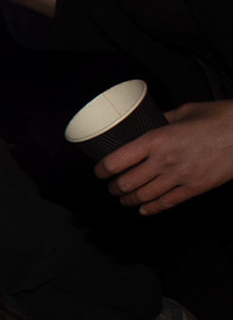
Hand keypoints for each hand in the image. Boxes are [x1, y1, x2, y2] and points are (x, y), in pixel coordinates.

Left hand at [98, 100, 232, 214]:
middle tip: (111, 186)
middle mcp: (165, 161)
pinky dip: (150, 209)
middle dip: (114, 187)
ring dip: (128, 200)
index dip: (102, 170)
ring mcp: (180, 177)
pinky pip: (165, 204)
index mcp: (158, 139)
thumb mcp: (188, 111)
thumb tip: (148, 122)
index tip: (99, 171)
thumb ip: (164, 119)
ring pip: (142, 197)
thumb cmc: (222, 118)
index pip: (116, 161)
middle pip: (126, 183)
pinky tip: (143, 209)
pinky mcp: (195, 188)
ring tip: (123, 198)